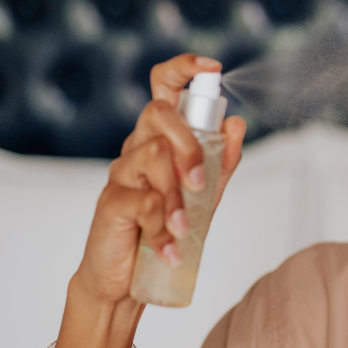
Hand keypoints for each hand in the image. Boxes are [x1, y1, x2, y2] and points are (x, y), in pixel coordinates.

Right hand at [72, 54, 246, 305]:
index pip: (163, 89)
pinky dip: (163, 227)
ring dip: (177, 196)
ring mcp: (122, 173)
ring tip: (183, 230)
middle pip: (157, 114)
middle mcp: (137, 148)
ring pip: (153, 156)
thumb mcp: (203, 196)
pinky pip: (142, 201)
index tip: (213, 67)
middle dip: (189, 146)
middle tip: (200, 183)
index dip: (184, 68)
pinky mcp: (111, 202)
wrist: (127, 281)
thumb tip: (237, 124)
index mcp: (160, 139)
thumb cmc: (165, 231)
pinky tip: (169, 247)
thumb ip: (220, 162)